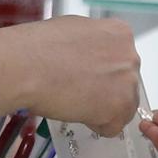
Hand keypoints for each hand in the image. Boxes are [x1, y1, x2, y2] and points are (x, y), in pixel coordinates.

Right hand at [14, 16, 140, 135]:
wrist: (26, 65)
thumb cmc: (39, 46)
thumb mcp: (73, 31)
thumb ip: (92, 46)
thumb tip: (90, 59)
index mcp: (120, 34)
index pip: (121, 61)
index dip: (101, 72)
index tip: (85, 75)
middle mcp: (130, 55)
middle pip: (125, 84)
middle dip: (104, 91)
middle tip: (77, 90)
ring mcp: (128, 82)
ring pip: (122, 106)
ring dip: (100, 109)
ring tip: (73, 100)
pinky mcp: (119, 107)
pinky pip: (112, 127)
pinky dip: (94, 125)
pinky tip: (75, 110)